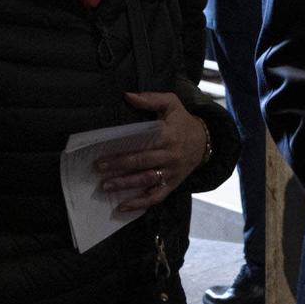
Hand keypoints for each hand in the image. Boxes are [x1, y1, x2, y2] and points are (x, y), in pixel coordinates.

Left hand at [95, 92, 211, 215]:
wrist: (205, 142)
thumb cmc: (182, 121)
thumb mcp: (172, 104)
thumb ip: (151, 99)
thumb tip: (127, 96)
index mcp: (168, 135)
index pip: (143, 143)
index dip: (123, 150)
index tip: (103, 154)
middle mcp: (170, 155)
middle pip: (142, 162)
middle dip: (119, 167)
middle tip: (98, 169)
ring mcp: (171, 172)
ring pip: (147, 180)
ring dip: (125, 184)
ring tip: (106, 187)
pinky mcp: (173, 184)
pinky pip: (156, 197)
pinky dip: (140, 203)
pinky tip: (123, 207)